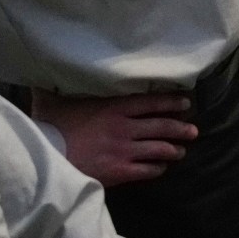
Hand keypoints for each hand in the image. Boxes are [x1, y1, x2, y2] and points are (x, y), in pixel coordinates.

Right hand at [31, 90, 196, 186]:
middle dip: (181, 128)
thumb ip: (57, 85)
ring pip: (159, 149)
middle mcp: (125, 128)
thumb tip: (46, 66)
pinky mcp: (120, 171)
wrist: (46, 157)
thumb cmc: (49, 126)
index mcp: (113, 108)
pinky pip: (147, 170)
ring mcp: (125, 150)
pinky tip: (161, 167)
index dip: (171, 102)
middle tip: (192, 130)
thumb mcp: (53, 100)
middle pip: (162, 126)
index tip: (185, 103)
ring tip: (181, 151)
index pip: (151, 102)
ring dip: (173, 150)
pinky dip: (157, 168)